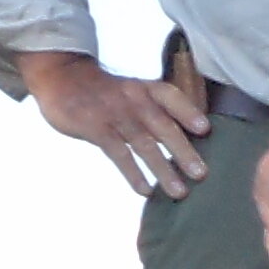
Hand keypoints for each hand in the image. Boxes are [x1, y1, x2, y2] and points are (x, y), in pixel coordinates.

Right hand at [19, 50, 209, 197]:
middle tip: (201, 174)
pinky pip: (118, 153)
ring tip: (179, 191)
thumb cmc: (105, 91)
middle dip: (183, 151)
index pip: (171, 97)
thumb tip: (187, 141)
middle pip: (163, 126)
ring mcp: (114, 114)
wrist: (61, 76)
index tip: (206, 130)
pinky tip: (146, 190)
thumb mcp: (132, 90)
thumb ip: (155, 110)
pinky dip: (133, 173)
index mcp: (145, 88)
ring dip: (163, 169)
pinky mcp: (95, 128)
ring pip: (143, 144)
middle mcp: (134, 99)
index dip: (188, 112)